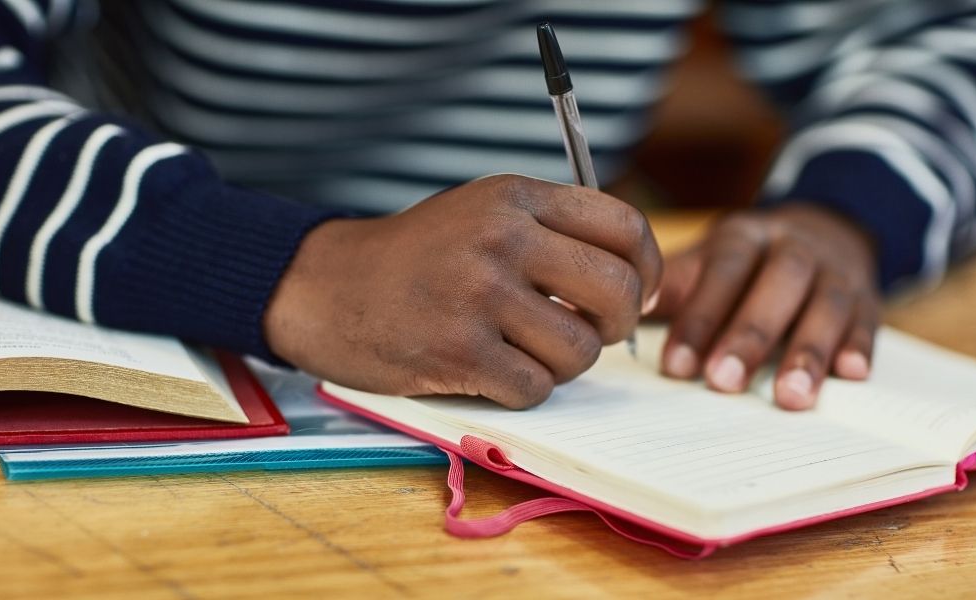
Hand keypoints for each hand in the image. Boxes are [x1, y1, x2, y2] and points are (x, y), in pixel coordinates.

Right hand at [264, 174, 660, 408]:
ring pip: (580, 350)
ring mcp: (478, 294)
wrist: (326, 286)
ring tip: (529, 353)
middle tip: (596, 333)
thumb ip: (551, 230)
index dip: (649, 269)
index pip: (624, 227)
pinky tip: (493, 373)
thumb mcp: (481, 212)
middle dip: (620, 325)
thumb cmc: (415, 257)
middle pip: (617, 291)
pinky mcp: (457, 351)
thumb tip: (637, 278)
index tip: (640, 293)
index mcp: (515, 197)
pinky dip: (523, 390)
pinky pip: (535, 387)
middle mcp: (502, 238)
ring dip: (565, 364)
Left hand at [652, 203, 879, 409]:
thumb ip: (671, 288)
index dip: (699, 317)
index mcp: (744, 236)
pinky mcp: (869, 297)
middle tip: (722, 382)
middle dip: (749, 335)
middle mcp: (794, 246)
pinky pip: (869, 319)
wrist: (826, 227)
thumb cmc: (747, 261)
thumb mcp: (707, 260)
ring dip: (808, 351)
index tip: (675, 367)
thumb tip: (613, 315)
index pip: (721, 271)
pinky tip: (851, 375)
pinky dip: (860, 346)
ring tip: (791, 398)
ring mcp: (837, 270)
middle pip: (777, 284)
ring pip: (827, 304)